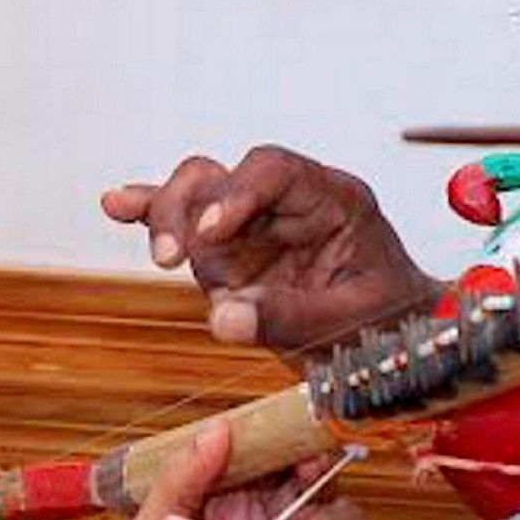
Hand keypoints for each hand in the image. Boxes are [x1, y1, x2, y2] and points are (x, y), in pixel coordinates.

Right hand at [101, 147, 438, 351]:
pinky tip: (116, 205)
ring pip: (195, 199)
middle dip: (189, 208)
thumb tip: (224, 319)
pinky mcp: (233, 257)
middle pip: (222, 177)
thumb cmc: (391, 325)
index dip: (237, 192)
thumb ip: (289, 318)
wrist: (403, 349)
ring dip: (168, 222)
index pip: (276, 171)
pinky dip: (154, 216)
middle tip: (173, 257)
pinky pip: (187, 227)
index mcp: (333, 200)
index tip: (213, 230)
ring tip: (164, 257)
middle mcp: (287, 206)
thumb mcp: (352, 323)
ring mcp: (255, 230)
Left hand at [107, 424, 366, 519]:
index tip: (301, 448)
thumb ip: (185, 472)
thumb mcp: (159, 517)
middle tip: (300, 488)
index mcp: (247, 489)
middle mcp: (276, 518)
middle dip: (322, 484)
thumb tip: (218, 428)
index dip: (307, 443)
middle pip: (327, 485)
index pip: (292, 453)